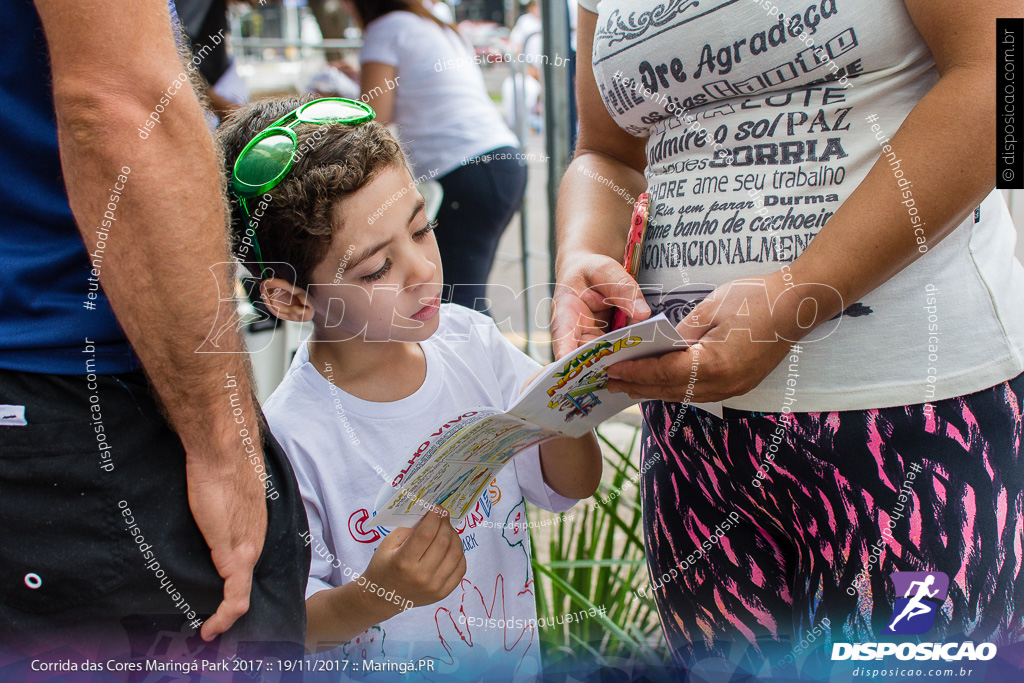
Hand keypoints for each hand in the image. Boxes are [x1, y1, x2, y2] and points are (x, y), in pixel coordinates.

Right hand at [185, 446, 267, 640]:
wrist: (224, 452)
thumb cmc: (219, 464)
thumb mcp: (223, 492)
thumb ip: (221, 505)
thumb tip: (208, 503)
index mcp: (253, 526)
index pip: (248, 560)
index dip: (235, 582)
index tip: (221, 597)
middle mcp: (255, 540)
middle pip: (246, 580)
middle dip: (230, 604)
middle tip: (213, 623)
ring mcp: (247, 549)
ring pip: (242, 593)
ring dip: (226, 616)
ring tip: (210, 630)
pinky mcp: (234, 554)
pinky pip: (235, 595)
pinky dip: (224, 617)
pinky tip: (210, 629)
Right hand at [361, 508, 466, 612]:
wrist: (383, 598)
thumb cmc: (383, 566)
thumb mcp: (389, 543)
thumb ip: (409, 527)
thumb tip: (430, 513)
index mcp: (404, 562)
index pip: (426, 534)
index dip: (435, 517)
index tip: (437, 508)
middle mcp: (421, 576)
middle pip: (443, 542)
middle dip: (445, 524)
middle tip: (443, 515)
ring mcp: (434, 587)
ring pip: (456, 553)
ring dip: (454, 536)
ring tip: (447, 530)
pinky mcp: (443, 593)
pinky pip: (460, 568)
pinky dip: (459, 553)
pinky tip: (451, 547)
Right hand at [551, 251, 650, 358]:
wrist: (590, 272)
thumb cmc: (590, 270)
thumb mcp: (605, 270)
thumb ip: (622, 289)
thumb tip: (642, 313)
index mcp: (565, 312)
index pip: (562, 336)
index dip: (567, 354)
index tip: (573, 367)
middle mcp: (574, 332)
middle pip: (584, 354)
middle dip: (601, 363)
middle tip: (622, 368)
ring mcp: (589, 340)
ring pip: (601, 357)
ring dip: (617, 361)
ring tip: (635, 365)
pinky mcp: (604, 343)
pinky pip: (614, 352)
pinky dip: (626, 354)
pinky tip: (641, 357)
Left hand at [606, 272, 839, 401]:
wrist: (797, 304)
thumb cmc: (754, 299)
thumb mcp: (708, 309)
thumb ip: (680, 332)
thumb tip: (659, 346)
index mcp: (712, 365)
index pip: (662, 374)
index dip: (633, 373)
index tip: (609, 370)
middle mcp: (722, 385)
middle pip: (670, 390)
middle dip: (638, 387)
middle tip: (609, 383)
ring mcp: (734, 388)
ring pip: (685, 395)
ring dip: (656, 391)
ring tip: (629, 386)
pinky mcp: (740, 384)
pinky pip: (700, 392)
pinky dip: (677, 388)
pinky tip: (662, 383)